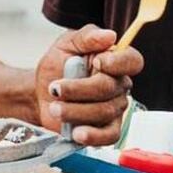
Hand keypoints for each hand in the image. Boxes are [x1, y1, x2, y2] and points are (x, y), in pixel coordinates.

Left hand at [35, 26, 141, 146]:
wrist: (40, 92)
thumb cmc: (57, 65)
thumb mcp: (67, 44)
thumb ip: (87, 36)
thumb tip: (109, 35)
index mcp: (114, 61)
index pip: (132, 61)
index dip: (118, 63)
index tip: (96, 62)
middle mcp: (119, 86)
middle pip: (109, 88)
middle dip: (78, 89)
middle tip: (55, 88)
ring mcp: (114, 109)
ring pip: (105, 112)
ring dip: (75, 110)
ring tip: (55, 108)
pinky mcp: (105, 129)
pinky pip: (109, 136)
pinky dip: (93, 136)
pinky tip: (76, 132)